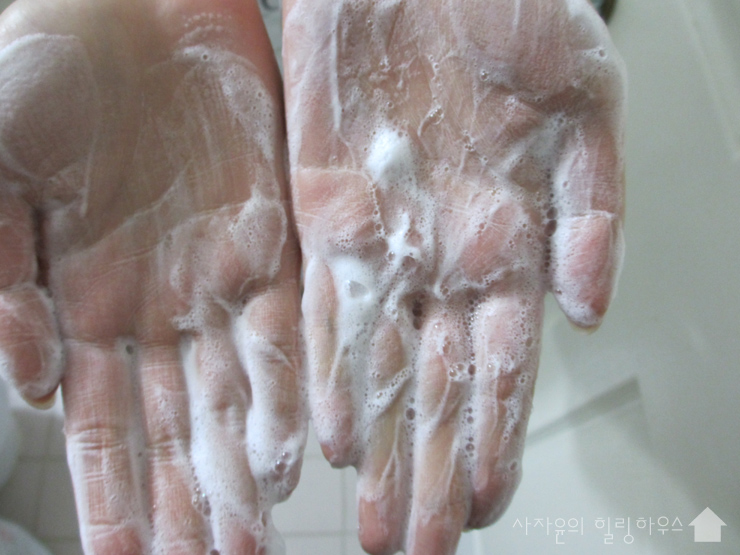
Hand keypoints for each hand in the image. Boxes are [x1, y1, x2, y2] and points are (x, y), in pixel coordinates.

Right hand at [0, 0, 304, 551]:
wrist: (114, 3)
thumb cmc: (31, 71)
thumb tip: (34, 393)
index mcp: (85, 303)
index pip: (107, 428)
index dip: (115, 497)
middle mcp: (156, 305)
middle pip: (179, 428)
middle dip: (191, 502)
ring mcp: (215, 275)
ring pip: (235, 394)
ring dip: (241, 466)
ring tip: (252, 536)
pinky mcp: (268, 236)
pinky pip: (284, 326)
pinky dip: (285, 388)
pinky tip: (291, 448)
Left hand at [283, 0, 624, 552]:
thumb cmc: (511, 10)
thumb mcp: (586, 99)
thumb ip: (595, 209)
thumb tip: (589, 311)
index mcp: (513, 239)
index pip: (503, 366)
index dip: (492, 438)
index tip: (482, 503)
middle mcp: (445, 256)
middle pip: (435, 384)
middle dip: (427, 466)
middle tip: (417, 544)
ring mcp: (383, 241)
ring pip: (375, 363)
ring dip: (374, 440)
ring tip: (370, 513)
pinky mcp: (323, 213)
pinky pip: (322, 307)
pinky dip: (323, 370)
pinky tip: (325, 428)